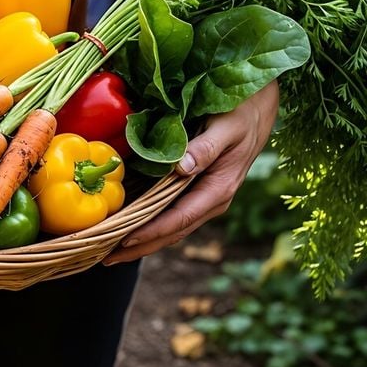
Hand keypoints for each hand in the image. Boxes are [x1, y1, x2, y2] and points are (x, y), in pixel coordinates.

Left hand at [103, 80, 278, 264]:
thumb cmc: (242, 114)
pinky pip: (172, 213)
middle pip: (172, 232)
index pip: (179, 219)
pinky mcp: (198, 190)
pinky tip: (129, 224)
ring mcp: (205, 198)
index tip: (124, 242)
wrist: (259, 109)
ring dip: (143, 239)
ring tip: (110, 248)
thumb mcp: (226, 127)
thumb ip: (205, 148)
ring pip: (171, 226)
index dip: (151, 232)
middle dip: (140, 247)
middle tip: (106, 258)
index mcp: (219, 189)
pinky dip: (150, 222)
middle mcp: (212, 200)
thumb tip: (182, 168)